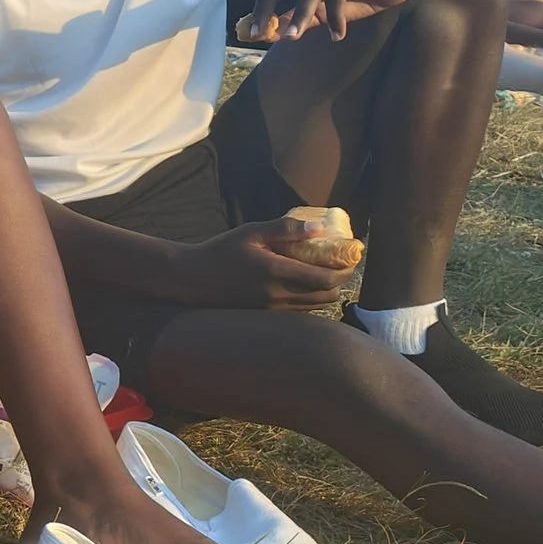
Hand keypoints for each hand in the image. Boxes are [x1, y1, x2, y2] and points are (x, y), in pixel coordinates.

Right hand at [168, 220, 355, 310]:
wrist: (192, 278)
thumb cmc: (221, 251)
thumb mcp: (251, 232)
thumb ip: (285, 229)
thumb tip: (319, 228)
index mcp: (277, 273)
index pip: (326, 279)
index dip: (345, 271)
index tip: (350, 257)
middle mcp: (278, 296)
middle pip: (327, 296)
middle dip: (339, 281)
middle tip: (340, 265)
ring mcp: (272, 309)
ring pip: (315, 306)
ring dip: (325, 291)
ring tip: (324, 273)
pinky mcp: (266, 315)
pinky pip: (299, 311)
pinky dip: (309, 299)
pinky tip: (302, 285)